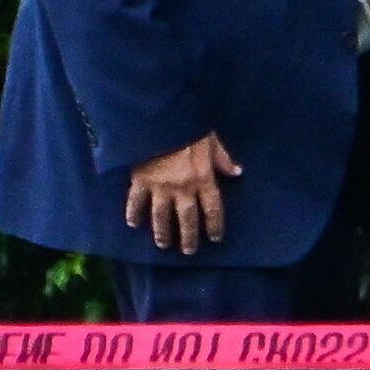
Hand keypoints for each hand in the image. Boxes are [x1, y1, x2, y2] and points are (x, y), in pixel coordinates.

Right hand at [125, 133, 240, 254]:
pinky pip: (136, 202)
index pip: (213, 209)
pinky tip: (132, 224)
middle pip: (187, 219)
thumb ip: (223, 157)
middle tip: (188, 251)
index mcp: (203, 178)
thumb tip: (237, 171)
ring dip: (163, 233)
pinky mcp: (141, 182)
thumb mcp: (211, 138)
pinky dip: (133, 213)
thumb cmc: (188, 125)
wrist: (159, 118)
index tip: (215, 237)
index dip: (215, 225)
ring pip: (162, 217)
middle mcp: (183, 189)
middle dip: (189, 237)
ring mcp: (160, 188)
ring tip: (163, 245)